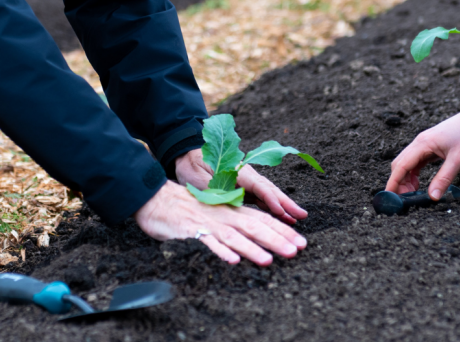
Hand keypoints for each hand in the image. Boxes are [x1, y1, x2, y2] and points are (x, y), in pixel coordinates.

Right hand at [134, 181, 306, 265]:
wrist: (157, 199)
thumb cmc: (188, 209)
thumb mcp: (216, 214)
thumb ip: (235, 224)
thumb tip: (258, 236)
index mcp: (233, 212)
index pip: (263, 219)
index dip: (283, 230)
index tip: (302, 243)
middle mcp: (225, 217)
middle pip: (255, 227)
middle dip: (277, 239)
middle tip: (297, 250)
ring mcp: (209, 224)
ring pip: (235, 237)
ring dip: (252, 248)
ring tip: (269, 260)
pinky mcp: (191, 231)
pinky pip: (208, 242)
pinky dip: (221, 251)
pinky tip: (233, 261)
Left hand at [175, 149, 307, 223]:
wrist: (187, 153)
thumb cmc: (192, 165)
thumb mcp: (200, 179)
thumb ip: (217, 191)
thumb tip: (232, 204)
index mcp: (237, 171)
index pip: (259, 187)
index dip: (271, 200)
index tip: (282, 212)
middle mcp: (246, 174)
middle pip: (269, 190)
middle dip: (286, 203)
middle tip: (302, 215)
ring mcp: (246, 180)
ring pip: (268, 194)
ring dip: (282, 206)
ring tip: (297, 218)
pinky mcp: (243, 187)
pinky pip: (261, 197)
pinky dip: (272, 206)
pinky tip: (281, 215)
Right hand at [386, 105, 459, 199]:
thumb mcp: (459, 159)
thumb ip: (444, 178)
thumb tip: (433, 197)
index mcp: (423, 144)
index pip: (401, 165)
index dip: (393, 182)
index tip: (389, 196)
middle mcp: (419, 142)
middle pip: (399, 164)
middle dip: (398, 182)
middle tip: (404, 199)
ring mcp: (423, 144)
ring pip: (406, 163)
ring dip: (405, 179)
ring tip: (412, 193)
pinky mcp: (429, 146)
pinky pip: (415, 162)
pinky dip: (413, 174)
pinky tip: (418, 183)